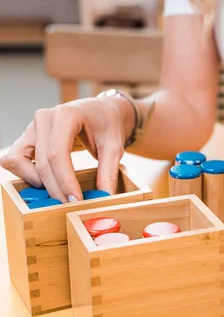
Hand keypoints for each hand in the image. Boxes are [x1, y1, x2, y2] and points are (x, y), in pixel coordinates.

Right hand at [0, 97, 132, 202]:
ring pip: (20, 162)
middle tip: (70, 206)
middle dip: (55, 188)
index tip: (76, 201)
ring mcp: (32, 127)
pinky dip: (25, 174)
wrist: (101, 111)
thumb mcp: (115, 146)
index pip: (58, 154)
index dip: (65, 181)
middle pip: (42, 162)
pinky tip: (47, 182)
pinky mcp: (27, 137)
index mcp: (66, 115)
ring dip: (37, 182)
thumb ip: (109, 172)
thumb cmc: (108, 125)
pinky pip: (14, 159)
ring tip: (59, 192)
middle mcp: (44, 118)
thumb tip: (104, 198)